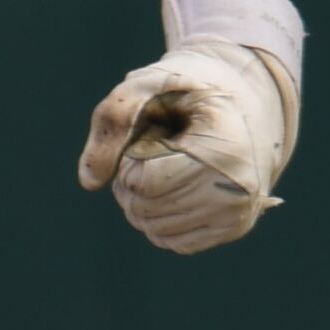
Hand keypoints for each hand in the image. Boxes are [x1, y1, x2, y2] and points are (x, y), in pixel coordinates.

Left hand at [78, 39, 293, 253]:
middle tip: (151, 149)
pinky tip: (170, 188)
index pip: (146, 181)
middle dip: (130, 181)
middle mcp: (239, 189)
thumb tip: (88, 182)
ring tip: (164, 165)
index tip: (151, 131)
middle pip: (147, 209)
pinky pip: (176, 242)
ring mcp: (240, 213)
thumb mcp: (143, 87)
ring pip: (157, 231)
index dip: (129, 158)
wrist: (237, 98)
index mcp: (223, 147)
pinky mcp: (235, 228)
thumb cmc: (183, 88)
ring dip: (142, 199)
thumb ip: (111, 126)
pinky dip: (157, 218)